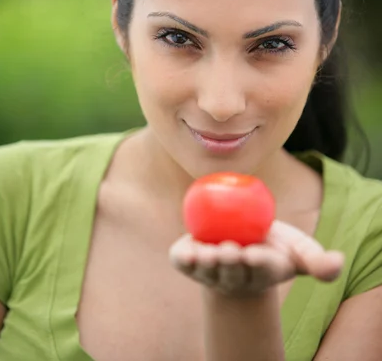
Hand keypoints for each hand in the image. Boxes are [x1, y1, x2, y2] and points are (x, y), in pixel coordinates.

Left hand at [169, 220, 344, 296]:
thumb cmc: (273, 246)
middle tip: (230, 250)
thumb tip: (336, 262)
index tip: (256, 253)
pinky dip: (183, 259)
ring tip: (206, 253)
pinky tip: (185, 253)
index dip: (259, 262)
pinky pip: (183, 263)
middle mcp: (235, 277)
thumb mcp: (297, 250)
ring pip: (208, 272)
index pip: (262, 268)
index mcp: (262, 272)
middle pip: (232, 273)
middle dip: (231, 263)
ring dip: (206, 264)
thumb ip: (316, 259)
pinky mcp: (189, 263)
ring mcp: (210, 272)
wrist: (242, 242)